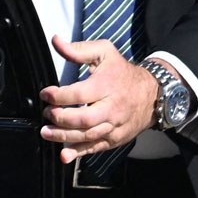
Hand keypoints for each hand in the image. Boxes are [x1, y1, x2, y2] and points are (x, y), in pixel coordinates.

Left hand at [40, 36, 158, 162]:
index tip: (45, 94)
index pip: (79, 94)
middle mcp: (112, 108)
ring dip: (63, 137)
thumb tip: (56, 41)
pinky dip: (79, 153)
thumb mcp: (104, 53)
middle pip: (83, 119)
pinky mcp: (114, 138)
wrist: (152, 94)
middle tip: (46, 114)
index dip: (58, 95)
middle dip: (60, 118)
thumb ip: (78, 49)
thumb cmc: (122, 73)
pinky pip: (95, 148)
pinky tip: (64, 155)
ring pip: (87, 136)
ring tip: (46, 132)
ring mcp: (114, 126)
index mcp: (107, 85)